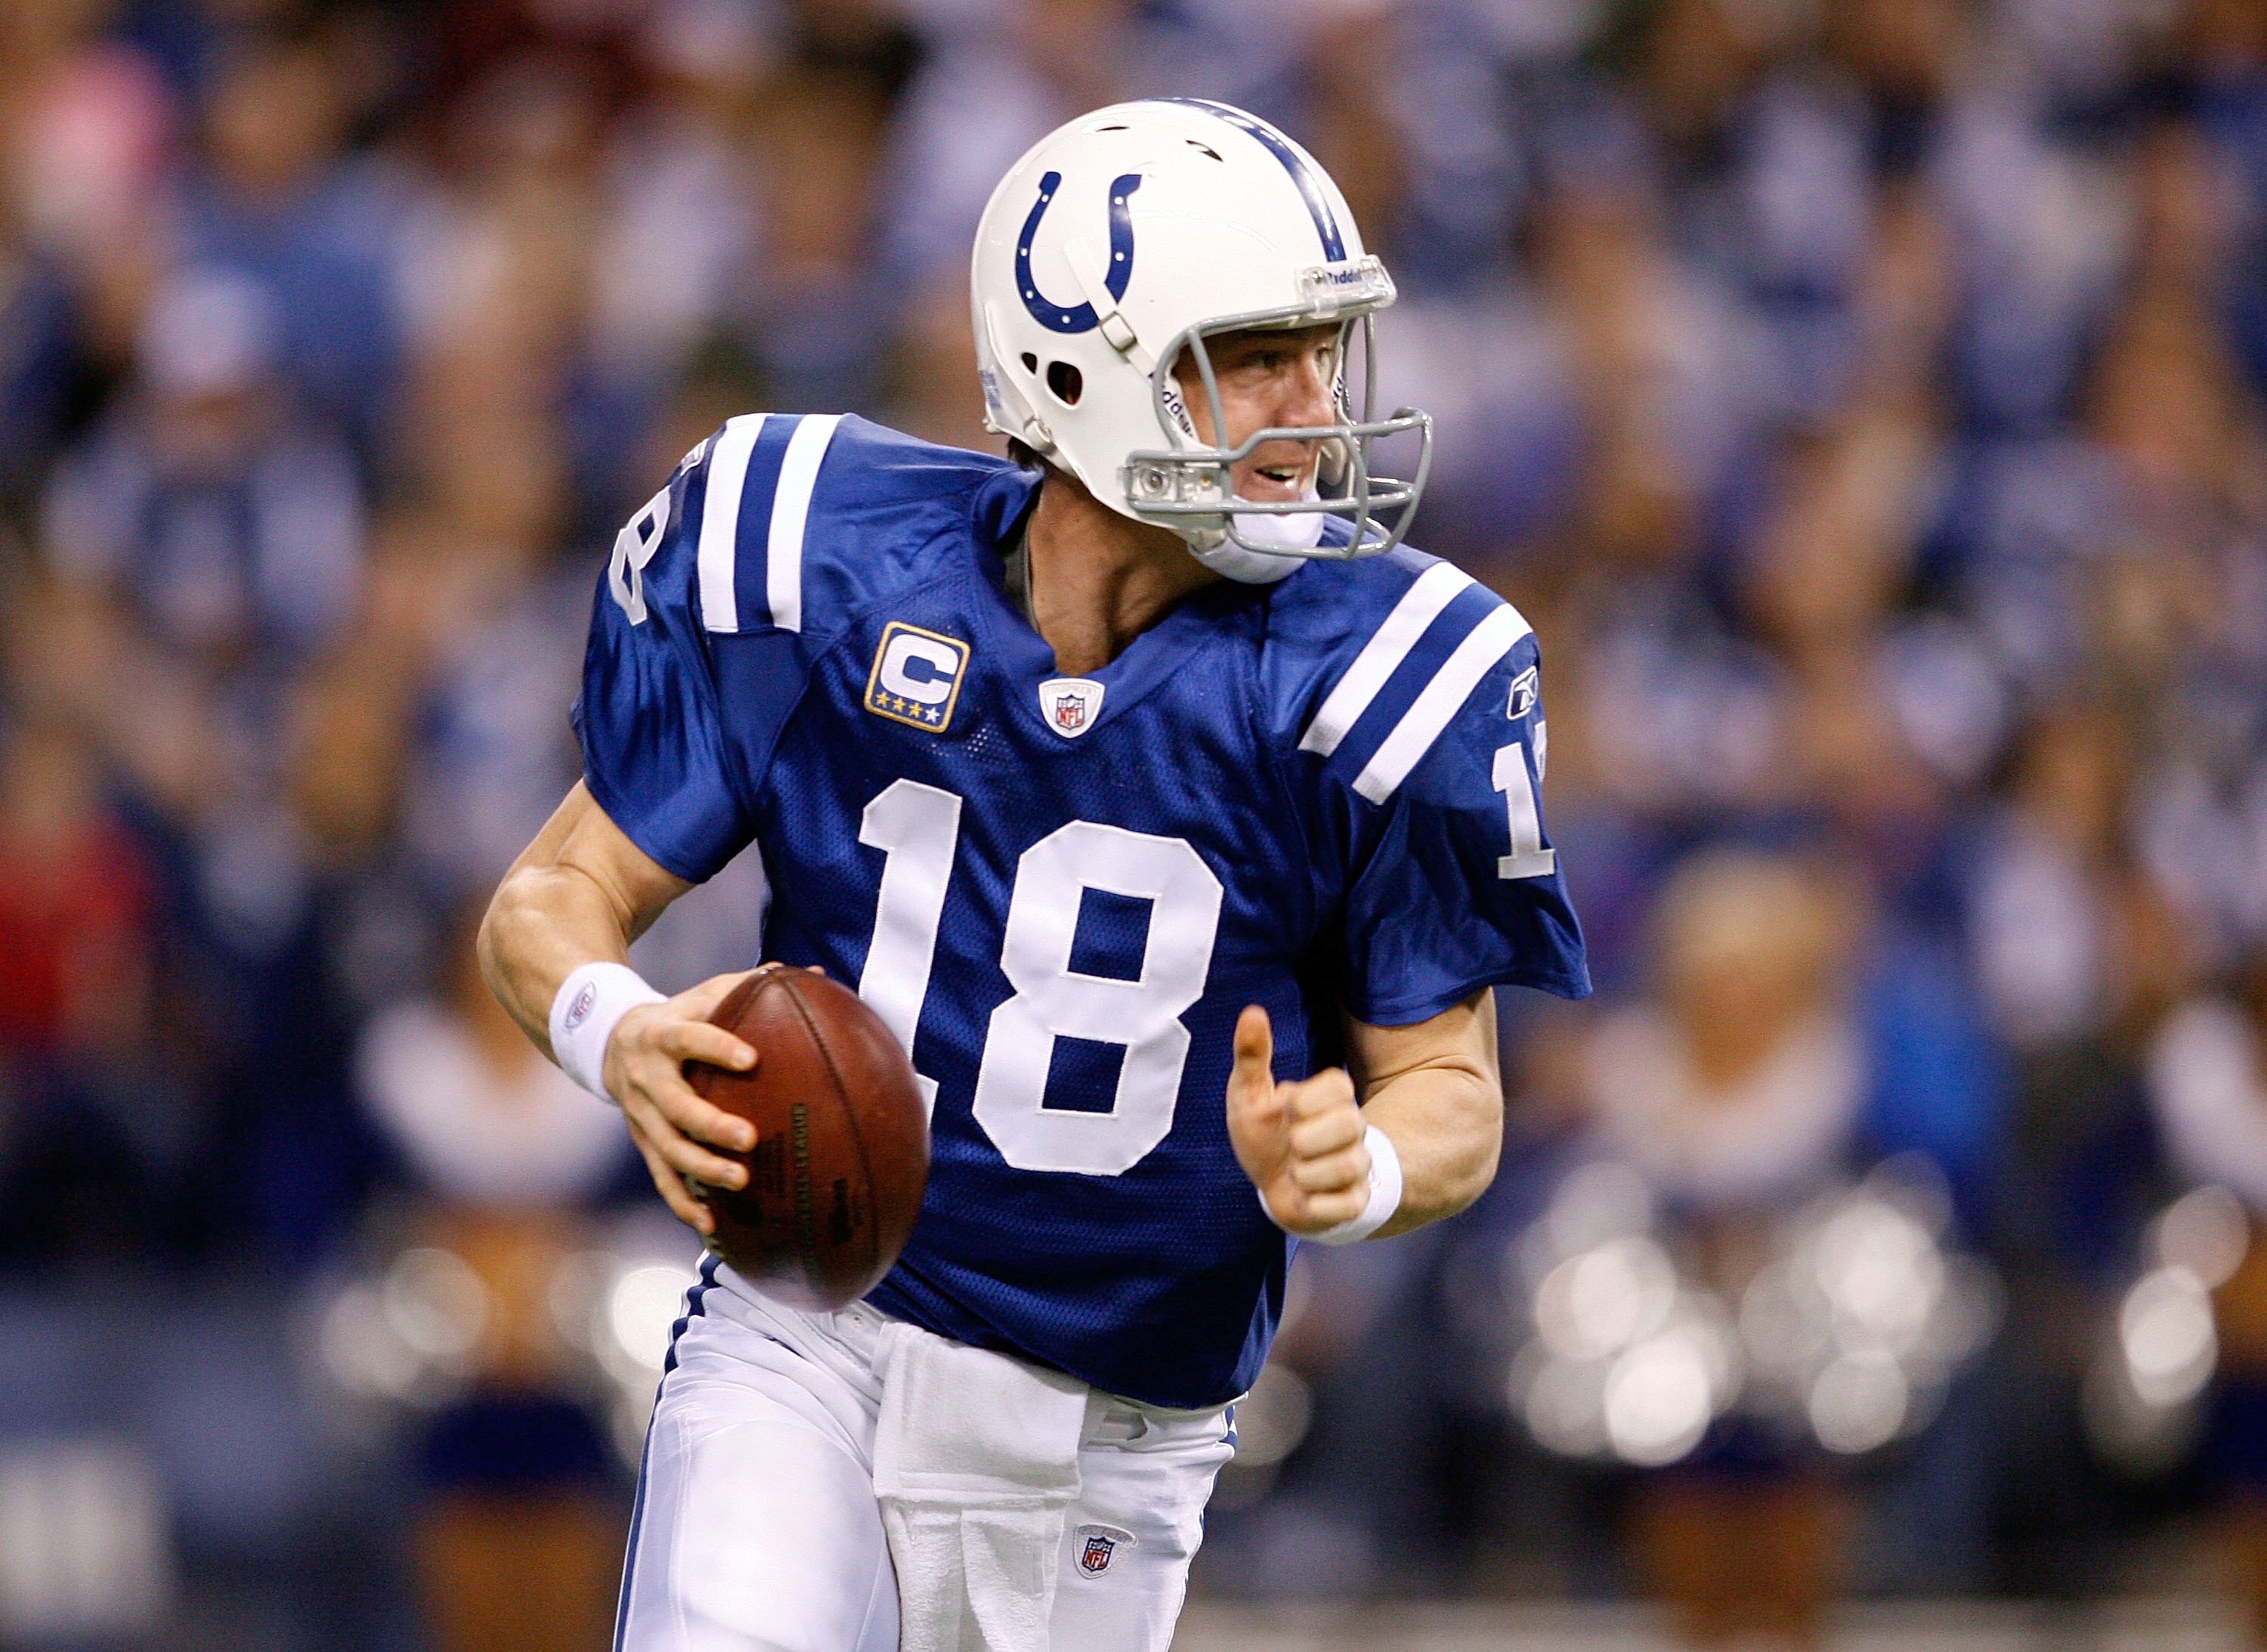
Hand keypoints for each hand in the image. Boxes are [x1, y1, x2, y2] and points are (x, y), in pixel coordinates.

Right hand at [603, 966, 772, 1233]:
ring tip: (741, 1182)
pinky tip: (712, 1226)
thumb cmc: (682, 1016)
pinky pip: (661, 1178)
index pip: (689, 1039)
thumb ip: (754, 985)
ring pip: (668, 1149)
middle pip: (676, 1106)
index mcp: (664, 1035)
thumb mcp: (706, 992)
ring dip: (702, 1169)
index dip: (716, 1047)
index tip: (750, 1059)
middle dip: (710, 1125)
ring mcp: (643, 1116)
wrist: (612, 1041)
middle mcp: (648, 1078)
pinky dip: (684, 1203)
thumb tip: (818, 975)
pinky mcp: (644, 1143)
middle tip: (749, 1138)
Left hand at [1225, 1005, 1371, 1236]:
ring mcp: (1358, 1165)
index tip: (1284, 1107)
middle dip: (1305, 1139)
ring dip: (1305, 1174)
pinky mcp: (1356, 1202)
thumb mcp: (1248, 1095)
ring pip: (1349, 1167)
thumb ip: (1252, 1055)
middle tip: (1289, 1145)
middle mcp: (1353, 1127)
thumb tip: (1252, 1011)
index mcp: (1331, 1096)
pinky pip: (1346, 1205)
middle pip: (1350, 1123)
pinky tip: (1302, 1197)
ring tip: (1292, 1173)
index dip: (1305, 1099)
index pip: (1338, 1085)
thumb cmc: (1262, 1134)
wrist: (1270, 1188)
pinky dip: (1313, 1204)